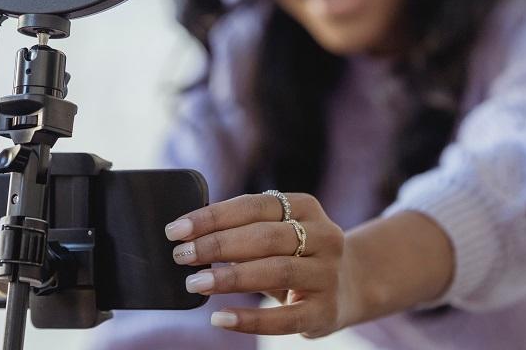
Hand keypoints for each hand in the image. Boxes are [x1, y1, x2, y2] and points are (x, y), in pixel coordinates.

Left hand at [164, 192, 356, 337]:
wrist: (348, 286)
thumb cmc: (295, 254)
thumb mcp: (278, 232)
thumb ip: (243, 229)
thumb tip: (187, 235)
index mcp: (306, 207)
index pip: (253, 206)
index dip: (212, 217)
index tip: (176, 230)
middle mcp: (324, 236)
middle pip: (264, 236)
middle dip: (217, 245)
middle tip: (181, 256)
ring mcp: (328, 274)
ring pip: (275, 271)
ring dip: (230, 277)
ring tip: (195, 283)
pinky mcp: (325, 311)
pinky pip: (284, 317)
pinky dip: (249, 319)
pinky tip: (220, 318)